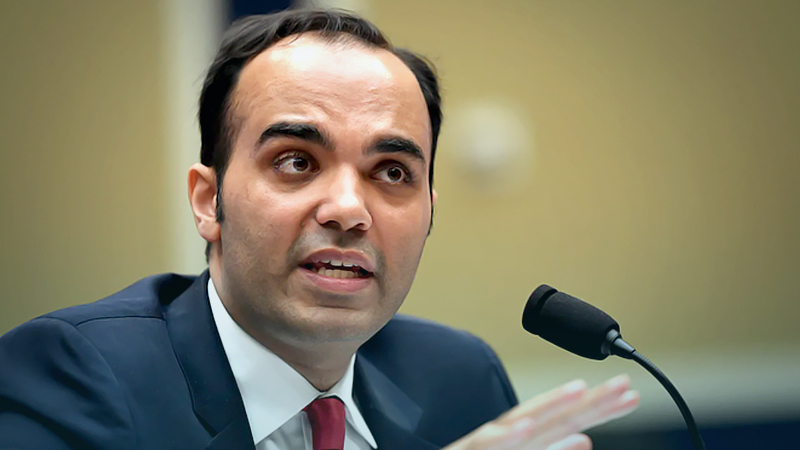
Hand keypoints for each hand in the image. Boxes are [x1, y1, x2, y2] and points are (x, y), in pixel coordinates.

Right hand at [444, 374, 639, 449]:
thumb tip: (585, 440)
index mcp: (524, 439)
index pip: (568, 420)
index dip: (600, 407)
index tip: (631, 394)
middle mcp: (508, 436)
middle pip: (553, 415)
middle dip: (589, 400)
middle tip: (624, 385)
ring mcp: (487, 444)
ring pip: (522, 424)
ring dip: (550, 405)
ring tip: (580, 391)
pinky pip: (486, 445)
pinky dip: (505, 436)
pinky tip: (526, 425)